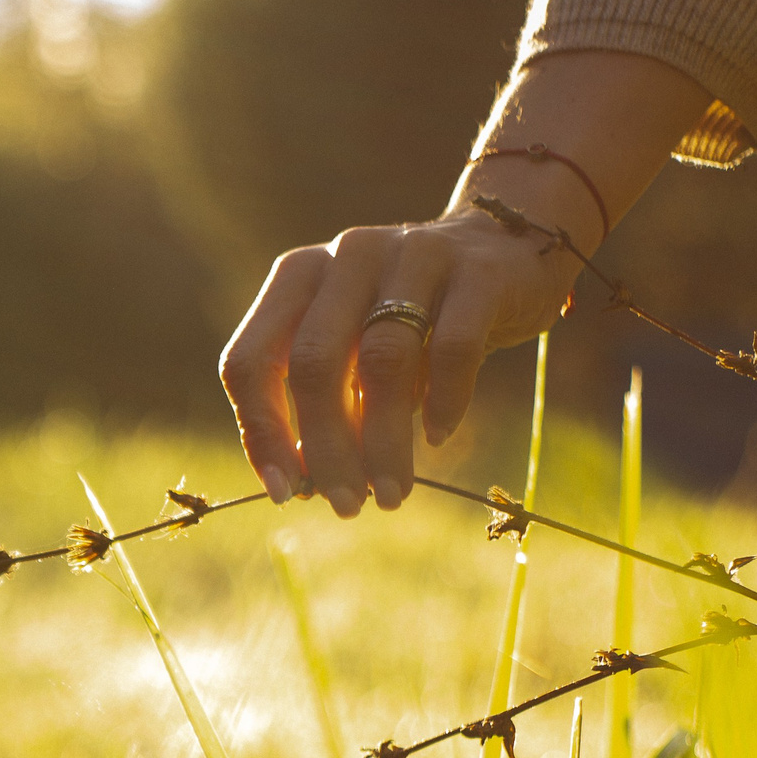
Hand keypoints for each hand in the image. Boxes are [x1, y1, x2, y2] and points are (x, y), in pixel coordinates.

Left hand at [216, 48, 710, 516]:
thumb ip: (324, 400)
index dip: (260, 432)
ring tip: (390, 493)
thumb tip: (299, 484)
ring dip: (384, 441)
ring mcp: (413, 254)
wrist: (506, 252)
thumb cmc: (413, 318)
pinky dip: (444, 399)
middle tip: (344, 505)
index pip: (250, 360)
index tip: (282, 491)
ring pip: (384, 360)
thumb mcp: (354, 349)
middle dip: (325, 447)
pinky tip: (438, 436)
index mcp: (298, 276)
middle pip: (314, 362)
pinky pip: (454, 346)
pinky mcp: (479, 271)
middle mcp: (347, 256)